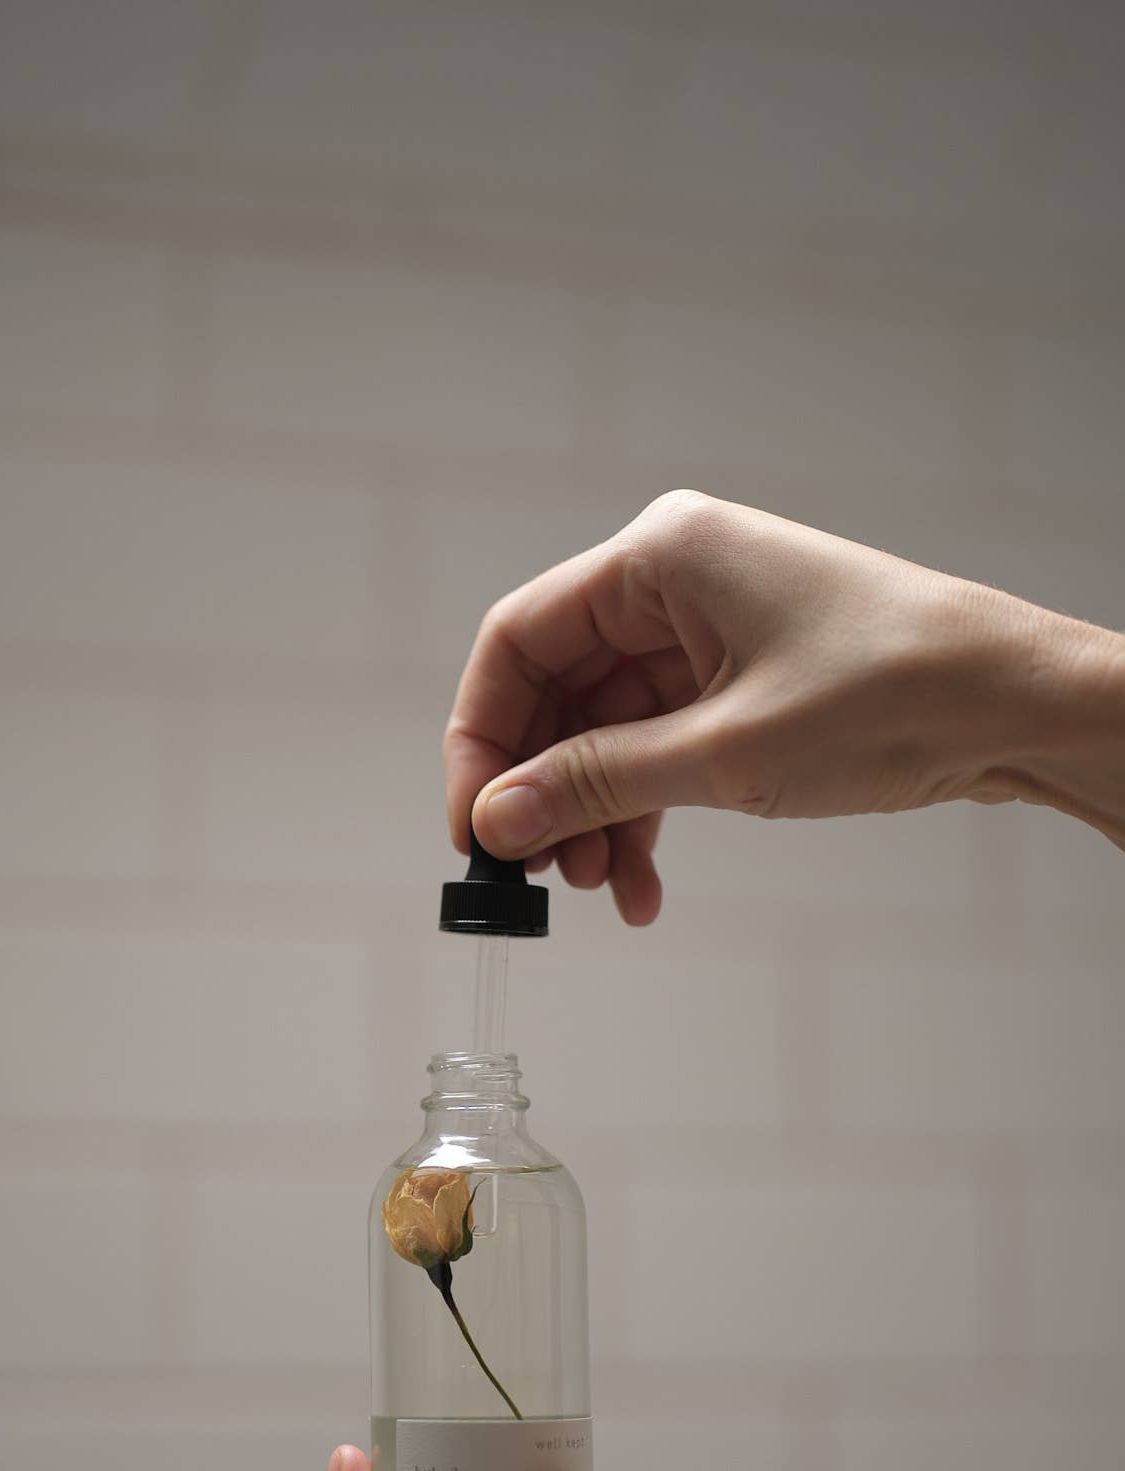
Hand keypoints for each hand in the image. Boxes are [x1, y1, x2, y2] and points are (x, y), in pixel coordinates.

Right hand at [445, 489, 1124, 923]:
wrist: (1021, 708)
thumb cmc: (893, 695)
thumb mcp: (724, 754)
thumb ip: (597, 784)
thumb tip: (497, 818)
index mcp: (661, 556)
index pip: (518, 640)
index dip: (481, 738)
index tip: (474, 826)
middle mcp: (675, 582)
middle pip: (557, 691)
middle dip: (543, 789)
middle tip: (538, 873)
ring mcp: (710, 631)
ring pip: (606, 731)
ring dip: (595, 815)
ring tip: (602, 888)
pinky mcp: (742, 679)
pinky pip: (659, 747)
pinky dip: (645, 813)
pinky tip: (643, 883)